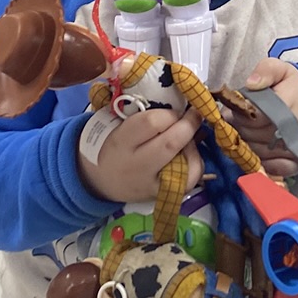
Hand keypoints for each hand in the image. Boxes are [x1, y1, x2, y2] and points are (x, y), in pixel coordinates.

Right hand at [79, 107, 202, 202]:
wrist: (101, 181)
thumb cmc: (115, 146)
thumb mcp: (119, 125)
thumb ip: (144, 114)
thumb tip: (179, 102)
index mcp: (121, 141)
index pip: (151, 122)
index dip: (170, 113)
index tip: (175, 110)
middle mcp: (136, 165)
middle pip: (171, 143)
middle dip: (189, 125)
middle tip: (194, 115)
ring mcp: (151, 183)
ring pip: (187, 163)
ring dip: (193, 145)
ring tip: (187, 138)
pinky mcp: (164, 195)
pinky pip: (191, 178)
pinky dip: (196, 163)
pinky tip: (188, 155)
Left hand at [235, 58, 297, 177]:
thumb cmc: (294, 87)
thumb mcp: (281, 70)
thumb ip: (266, 71)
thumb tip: (251, 84)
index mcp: (288, 104)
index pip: (255, 116)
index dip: (240, 114)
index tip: (234, 108)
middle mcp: (292, 129)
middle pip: (253, 135)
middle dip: (240, 128)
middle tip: (238, 120)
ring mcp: (295, 148)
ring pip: (257, 152)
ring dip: (247, 144)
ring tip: (247, 131)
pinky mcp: (297, 162)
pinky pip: (275, 169)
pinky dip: (264, 164)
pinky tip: (258, 153)